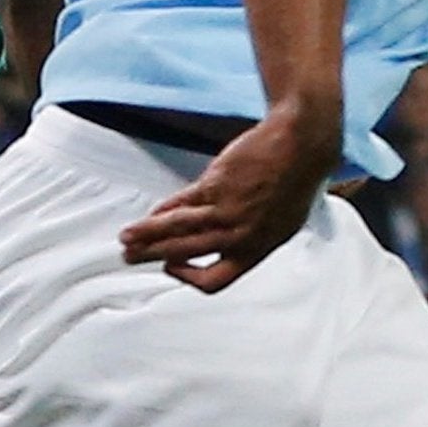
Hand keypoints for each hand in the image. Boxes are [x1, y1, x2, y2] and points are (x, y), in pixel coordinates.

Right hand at [118, 103, 339, 292]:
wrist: (301, 146)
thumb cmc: (293, 182)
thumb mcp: (278, 223)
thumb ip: (246, 237)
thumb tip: (215, 244)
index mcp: (257, 250)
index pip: (215, 280)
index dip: (187, 279)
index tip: (171, 268)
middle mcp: (240, 236)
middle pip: (185, 255)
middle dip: (153, 257)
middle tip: (131, 257)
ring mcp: (226, 211)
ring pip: (176, 231)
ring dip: (146, 235)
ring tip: (127, 238)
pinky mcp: (215, 185)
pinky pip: (180, 203)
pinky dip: (161, 210)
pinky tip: (150, 213)